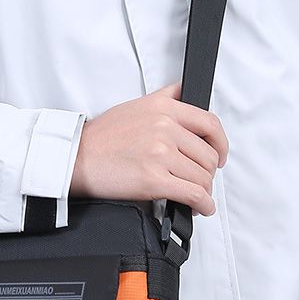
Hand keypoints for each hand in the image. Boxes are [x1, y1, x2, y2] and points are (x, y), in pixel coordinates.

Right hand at [70, 83, 228, 216]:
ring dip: (203, 191)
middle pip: (208, 155)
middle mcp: (165, 127)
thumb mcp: (137, 105)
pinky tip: (200, 207)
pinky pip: (192, 194)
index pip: (210, 124)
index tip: (220, 154)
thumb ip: (166, 97)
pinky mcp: (153, 180)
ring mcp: (160, 154)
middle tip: (200, 179)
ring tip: (196, 195)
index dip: (221, 144)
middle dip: (208, 172)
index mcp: (164, 107)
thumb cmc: (103, 137)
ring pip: (202, 177)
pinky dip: (203, 204)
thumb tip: (186, 91)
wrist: (77, 158)